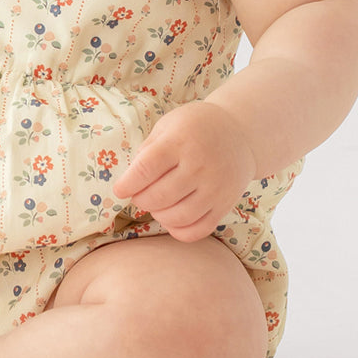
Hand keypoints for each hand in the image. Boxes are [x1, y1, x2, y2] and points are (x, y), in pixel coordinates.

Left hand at [112, 101, 257, 242]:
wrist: (238, 132)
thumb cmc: (194, 127)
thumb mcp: (167, 125)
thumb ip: (148, 150)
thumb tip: (130, 180)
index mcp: (179, 142)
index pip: (146, 169)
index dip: (128, 184)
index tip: (119, 190)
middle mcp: (199, 166)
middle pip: (160, 197)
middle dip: (141, 200)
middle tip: (138, 194)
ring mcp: (215, 188)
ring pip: (178, 217)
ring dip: (158, 215)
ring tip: (155, 204)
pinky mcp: (225, 204)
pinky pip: (199, 230)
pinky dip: (179, 231)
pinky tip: (171, 219)